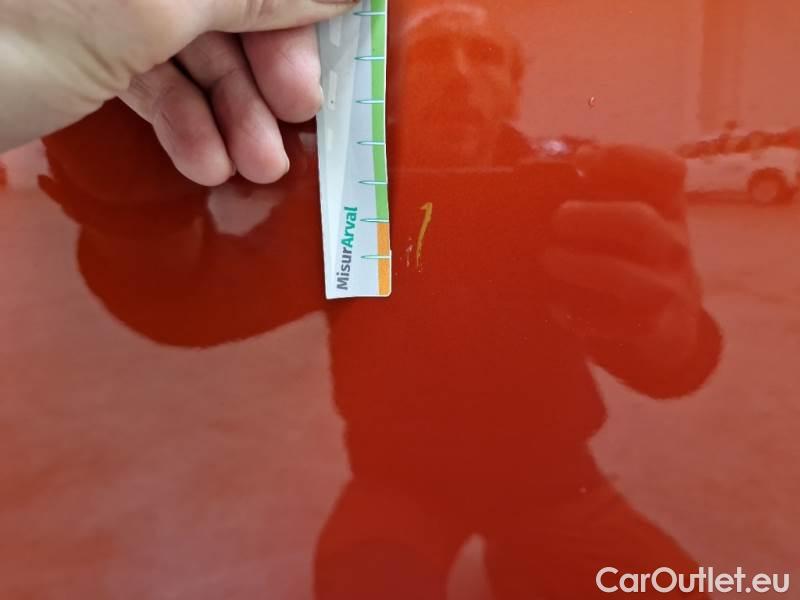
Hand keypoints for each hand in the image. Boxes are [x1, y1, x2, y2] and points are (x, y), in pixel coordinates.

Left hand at [0, 0, 354, 184]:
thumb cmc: (3, 34)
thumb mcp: (146, 6)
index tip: (344, 30)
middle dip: (267, 62)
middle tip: (299, 114)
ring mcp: (97, 0)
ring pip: (191, 42)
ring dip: (231, 110)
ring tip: (254, 164)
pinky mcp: (77, 44)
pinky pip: (148, 74)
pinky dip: (181, 120)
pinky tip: (203, 158)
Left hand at [539, 145, 702, 373]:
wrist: (670, 322)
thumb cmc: (632, 257)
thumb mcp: (629, 220)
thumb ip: (596, 195)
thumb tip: (536, 173)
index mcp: (668, 208)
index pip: (667, 172)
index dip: (627, 159)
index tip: (583, 159)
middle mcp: (673, 245)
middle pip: (639, 223)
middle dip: (592, 218)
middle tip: (557, 219)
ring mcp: (666, 289)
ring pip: (628, 278)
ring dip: (583, 267)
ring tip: (549, 258)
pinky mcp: (651, 329)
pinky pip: (615, 324)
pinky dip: (581, 315)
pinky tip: (557, 306)